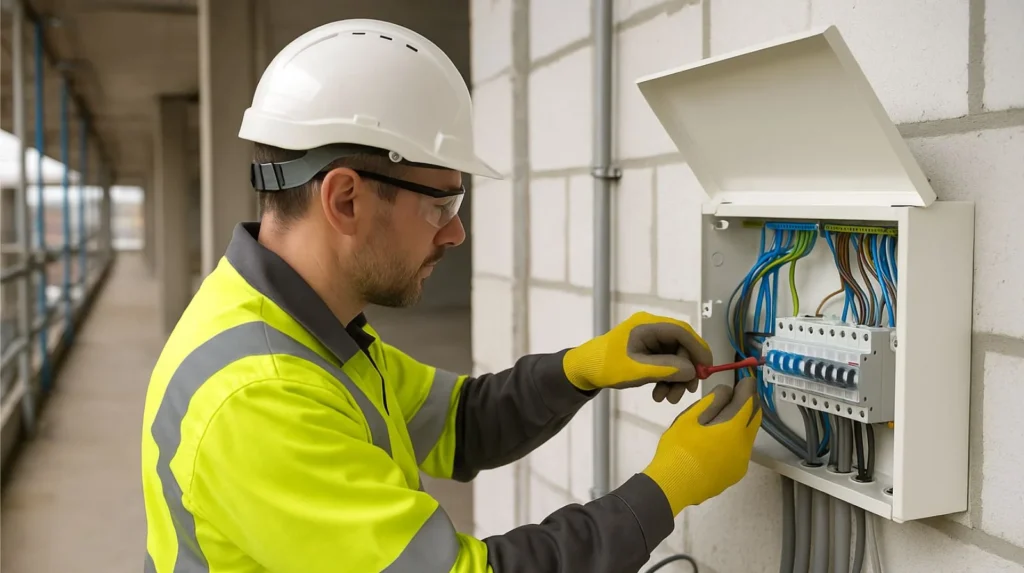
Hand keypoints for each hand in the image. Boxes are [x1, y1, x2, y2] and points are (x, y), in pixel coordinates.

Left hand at [562, 311, 712, 402]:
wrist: (584, 370)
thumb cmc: (606, 367)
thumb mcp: (636, 370)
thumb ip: (665, 369)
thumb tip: (692, 371)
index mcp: (647, 325)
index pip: (682, 332)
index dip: (698, 350)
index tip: (706, 370)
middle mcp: (651, 328)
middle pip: (681, 346)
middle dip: (685, 371)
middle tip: (685, 392)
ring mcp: (649, 340)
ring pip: (675, 357)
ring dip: (675, 379)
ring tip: (666, 399)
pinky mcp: (647, 351)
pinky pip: (665, 363)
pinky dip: (666, 379)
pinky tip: (659, 394)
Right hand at [641, 377, 761, 514]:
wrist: (673, 485)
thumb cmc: (678, 448)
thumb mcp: (689, 418)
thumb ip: (712, 402)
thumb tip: (728, 391)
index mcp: (733, 428)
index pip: (748, 400)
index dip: (748, 386)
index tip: (746, 377)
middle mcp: (744, 445)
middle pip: (754, 417)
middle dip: (749, 403)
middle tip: (740, 392)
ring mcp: (741, 461)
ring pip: (748, 435)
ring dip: (743, 421)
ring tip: (728, 414)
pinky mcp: (735, 473)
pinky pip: (741, 449)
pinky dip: (736, 438)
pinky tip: (720, 439)